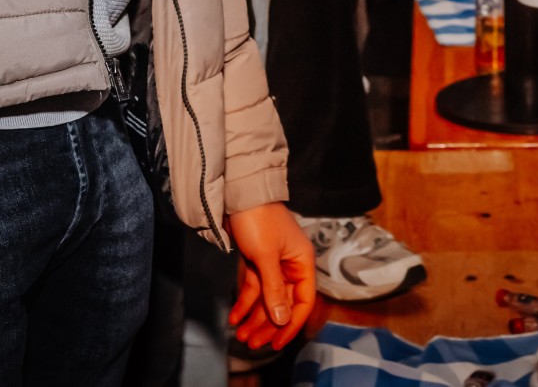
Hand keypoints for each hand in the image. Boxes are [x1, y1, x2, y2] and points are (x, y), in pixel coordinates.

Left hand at [227, 202, 315, 353]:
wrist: (238, 193)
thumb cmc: (258, 220)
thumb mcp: (266, 257)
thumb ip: (274, 289)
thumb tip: (283, 320)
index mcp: (303, 263)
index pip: (303, 302)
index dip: (291, 324)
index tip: (276, 343)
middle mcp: (291, 266)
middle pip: (283, 303)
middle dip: (268, 325)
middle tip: (252, 344)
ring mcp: (274, 264)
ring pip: (267, 298)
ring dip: (255, 318)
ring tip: (241, 335)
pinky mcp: (257, 261)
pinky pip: (254, 288)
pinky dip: (244, 302)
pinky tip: (234, 317)